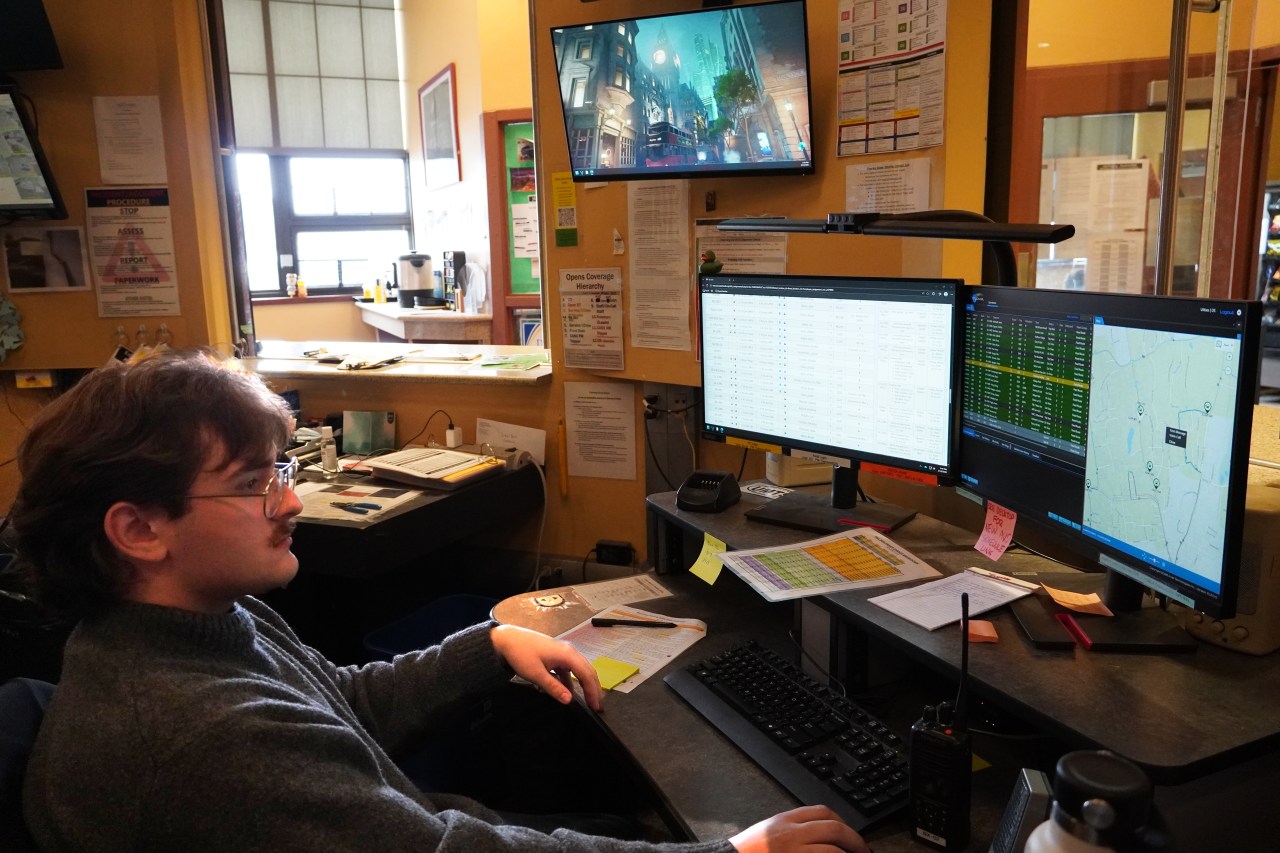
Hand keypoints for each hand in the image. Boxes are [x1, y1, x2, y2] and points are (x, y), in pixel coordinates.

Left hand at [489, 624, 603, 711]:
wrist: (506, 639)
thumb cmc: (521, 654)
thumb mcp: (536, 674)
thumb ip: (554, 687)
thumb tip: (570, 700)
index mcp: (567, 655)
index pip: (586, 674)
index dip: (593, 691)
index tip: (595, 706)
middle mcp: (569, 651)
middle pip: (587, 670)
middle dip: (594, 688)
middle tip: (597, 706)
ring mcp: (563, 652)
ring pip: (579, 669)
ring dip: (585, 684)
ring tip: (588, 699)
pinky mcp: (555, 655)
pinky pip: (569, 669)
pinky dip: (572, 680)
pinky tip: (570, 691)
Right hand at [729, 806, 868, 852]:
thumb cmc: (747, 852)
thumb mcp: (770, 832)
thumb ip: (793, 829)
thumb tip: (820, 834)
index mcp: (785, 820)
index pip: (823, 812)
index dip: (843, 823)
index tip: (851, 834)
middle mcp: (791, 833)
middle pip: (834, 828)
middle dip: (855, 840)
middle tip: (863, 850)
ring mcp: (794, 850)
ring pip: (833, 849)